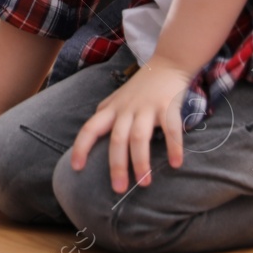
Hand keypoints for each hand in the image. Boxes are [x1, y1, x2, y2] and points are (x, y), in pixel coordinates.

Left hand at [68, 58, 191, 192]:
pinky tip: (176, 164)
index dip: (80, 147)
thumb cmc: (140, 88)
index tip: (76, 168)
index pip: (89, 129)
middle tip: (118, 189)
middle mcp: (125, 109)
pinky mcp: (168, 106)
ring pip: (139, 137)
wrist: (168, 63)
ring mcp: (146, 107)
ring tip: (144, 183)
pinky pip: (170, 129)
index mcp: (110, 109)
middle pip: (116, 139)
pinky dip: (173, 147)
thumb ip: (105, 117)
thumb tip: (91, 140)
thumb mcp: (116, 100)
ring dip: (140, 162)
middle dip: (116, 166)